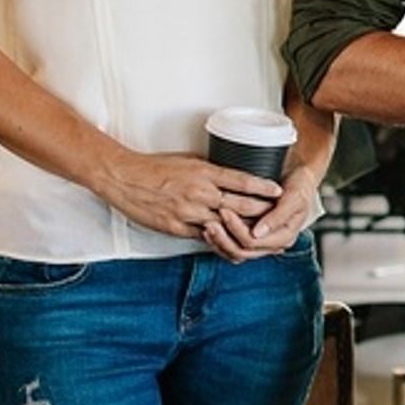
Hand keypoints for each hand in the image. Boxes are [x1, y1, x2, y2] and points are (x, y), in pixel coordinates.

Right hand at [92, 148, 279, 241]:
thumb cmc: (156, 167)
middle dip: (262, 212)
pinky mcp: (176, 228)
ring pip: (224, 225)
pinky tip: (233, 242)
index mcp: (204, 172)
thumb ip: (211, 171)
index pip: (241, 180)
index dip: (262, 187)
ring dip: (244, 230)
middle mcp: (199, 193)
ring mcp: (188, 212)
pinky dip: (220, 240)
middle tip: (279, 214)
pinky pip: (204, 238)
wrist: (125, 179)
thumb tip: (231, 176)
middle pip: (239, 205)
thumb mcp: (189, 161)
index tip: (279, 190)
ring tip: (262, 233)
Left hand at [207, 161, 321, 262]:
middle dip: (224, 238)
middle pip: (242, 252)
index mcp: (285, 237)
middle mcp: (273, 244)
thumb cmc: (299, 185)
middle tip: (211, 221)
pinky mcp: (253, 237)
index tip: (226, 211)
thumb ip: (278, 215)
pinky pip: (233, 247)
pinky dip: (220, 241)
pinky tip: (210, 230)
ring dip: (219, 242)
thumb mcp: (294, 197)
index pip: (254, 242)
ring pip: (235, 253)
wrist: (299, 177)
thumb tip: (259, 233)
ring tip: (207, 226)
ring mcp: (262, 242)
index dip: (237, 229)